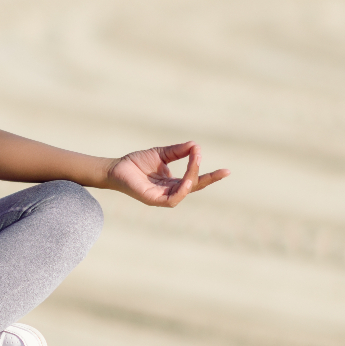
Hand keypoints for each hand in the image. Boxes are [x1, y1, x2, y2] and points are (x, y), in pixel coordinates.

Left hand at [105, 141, 228, 207]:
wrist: (117, 167)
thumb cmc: (137, 162)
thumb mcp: (162, 154)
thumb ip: (178, 151)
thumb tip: (195, 145)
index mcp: (174, 182)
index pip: (196, 180)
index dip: (211, 177)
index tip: (227, 171)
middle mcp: (171, 191)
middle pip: (195, 186)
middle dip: (209, 178)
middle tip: (223, 171)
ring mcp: (164, 197)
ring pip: (185, 191)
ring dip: (193, 178)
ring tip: (195, 163)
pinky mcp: (155, 200)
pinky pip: (173, 199)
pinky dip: (182, 191)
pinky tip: (186, 181)